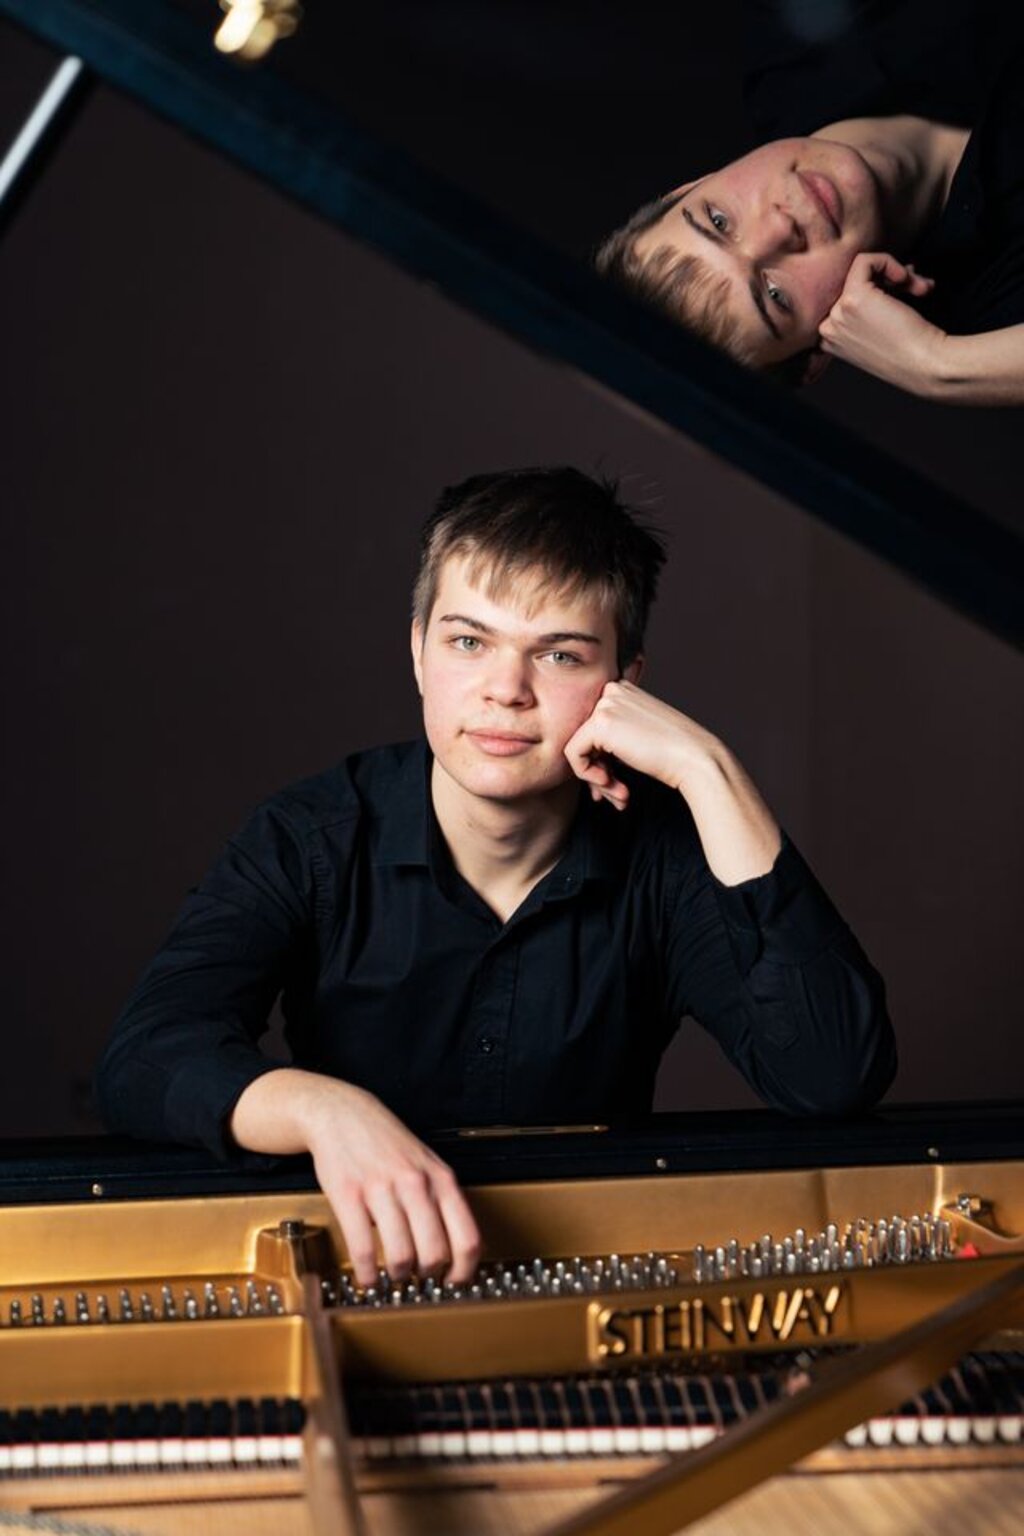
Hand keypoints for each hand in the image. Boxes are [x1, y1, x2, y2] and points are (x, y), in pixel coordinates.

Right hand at [306, 1081, 481, 1288]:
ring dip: (397, 1276)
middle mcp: (415, 1184)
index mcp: (440, 1179)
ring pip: (400, 1255)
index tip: (454, 1283)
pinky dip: (366, 1273)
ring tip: (393, 1275)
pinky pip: (363, 1248)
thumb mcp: (428, 1163)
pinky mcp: (350, 1195)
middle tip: (418, 1278)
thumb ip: (442, 1199)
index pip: (467, 1238)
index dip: (463, 1271)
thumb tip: (456, 1247)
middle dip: (427, 1275)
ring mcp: (382, 1189)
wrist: (342, 1113)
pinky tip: (366, 1276)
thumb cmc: (387, 1142)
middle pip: (434, 1253)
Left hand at [563, 682, 781, 882]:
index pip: (592, 727)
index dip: (599, 759)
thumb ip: (612, 739)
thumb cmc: (672, 754)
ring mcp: (605, 704)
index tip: (613, 782)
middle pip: (583, 736)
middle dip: (597, 771)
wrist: (695, 759)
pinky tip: (611, 784)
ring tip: (618, 796)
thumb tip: (584, 761)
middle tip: (614, 794)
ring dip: (596, 779)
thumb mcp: (638, 737)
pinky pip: (572, 754)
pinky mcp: (599, 723)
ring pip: (577, 746)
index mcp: (622, 690)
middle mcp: (612, 690)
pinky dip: (586, 775)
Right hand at [818, 252, 944, 394]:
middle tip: (918, 288)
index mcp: (830, 339)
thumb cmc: (912, 352)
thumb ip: (874, 306)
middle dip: (891, 280)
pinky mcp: (853, 298)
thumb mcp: (881, 330)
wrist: (924, 364)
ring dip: (896, 274)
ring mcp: (837, 314)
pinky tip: (906, 279)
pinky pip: (864, 261)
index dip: (879, 289)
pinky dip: (888, 262)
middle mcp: (827, 329)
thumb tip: (892, 272)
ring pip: (860, 271)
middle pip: (854, 283)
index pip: (847, 296)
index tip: (903, 293)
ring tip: (921, 288)